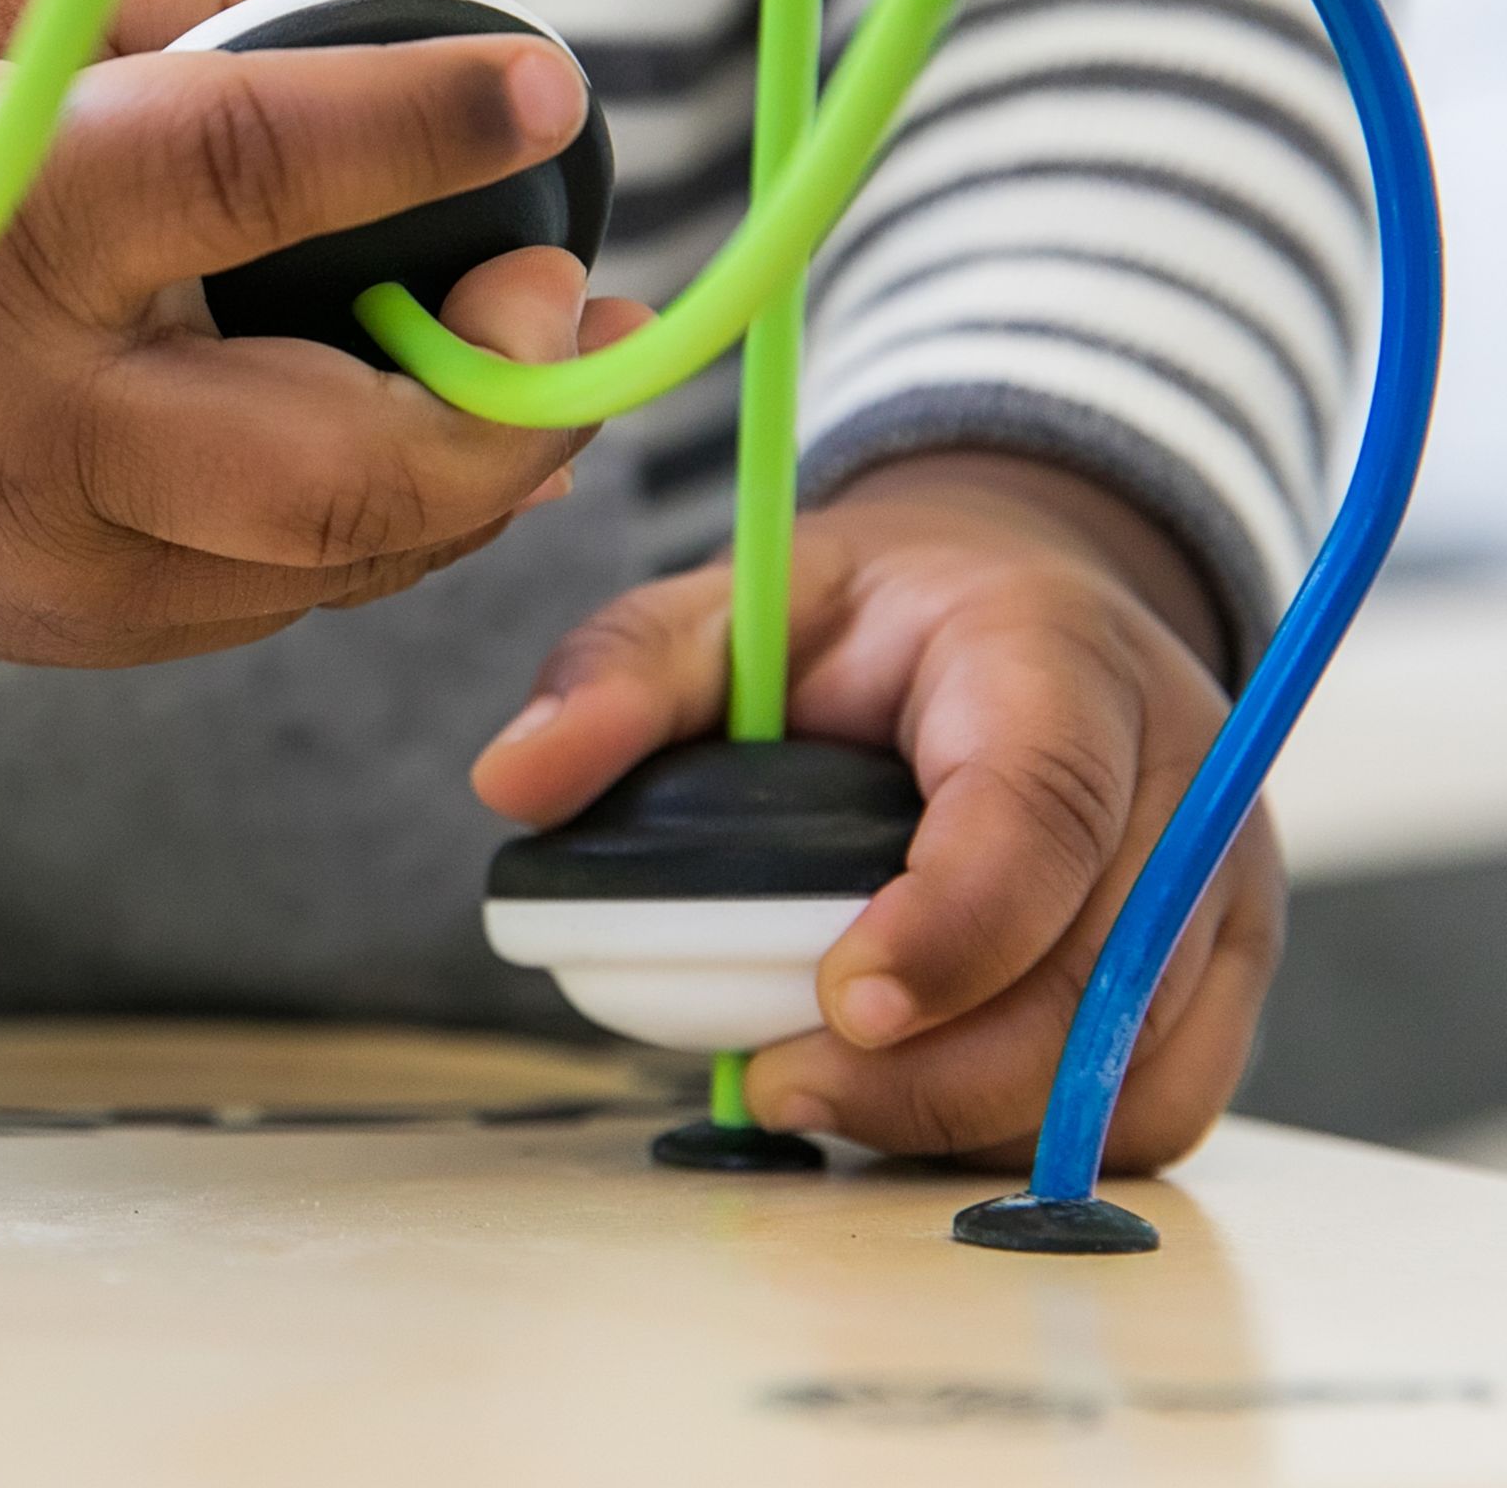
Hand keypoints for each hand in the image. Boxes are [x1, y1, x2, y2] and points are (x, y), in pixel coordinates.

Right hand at [0, 0, 646, 664]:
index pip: (238, 168)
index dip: (420, 125)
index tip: (553, 86)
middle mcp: (25, 428)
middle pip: (338, 464)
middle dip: (506, 398)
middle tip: (577, 296)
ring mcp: (50, 564)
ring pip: (341, 558)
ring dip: (480, 467)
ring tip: (538, 359)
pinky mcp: (76, 635)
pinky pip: (288, 593)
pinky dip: (384, 515)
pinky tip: (413, 428)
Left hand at [473, 452, 1281, 1171]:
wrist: (1020, 610)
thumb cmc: (876, 616)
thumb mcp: (743, 597)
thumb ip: (624, 670)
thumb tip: (510, 776)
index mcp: (1056, 655)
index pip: (1043, 803)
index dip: (954, 922)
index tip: (839, 1000)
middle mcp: (1178, 772)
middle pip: (1103, 967)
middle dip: (943, 1065)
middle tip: (779, 1082)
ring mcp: (1218, 881)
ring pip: (1135, 1063)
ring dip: (976, 1115)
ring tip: (822, 1093)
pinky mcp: (1216, 971)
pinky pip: (1154, 1101)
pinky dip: (1030, 1131)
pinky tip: (907, 1103)